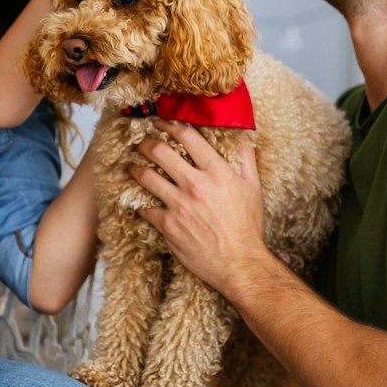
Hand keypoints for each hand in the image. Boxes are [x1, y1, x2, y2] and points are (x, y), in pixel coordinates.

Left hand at [133, 120, 270, 296]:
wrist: (240, 264)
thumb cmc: (248, 228)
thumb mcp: (253, 189)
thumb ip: (246, 161)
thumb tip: (242, 141)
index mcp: (217, 172)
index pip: (188, 136)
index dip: (170, 124)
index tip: (161, 123)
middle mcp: (196, 184)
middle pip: (160, 151)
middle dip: (146, 143)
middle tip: (141, 143)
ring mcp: (179, 205)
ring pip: (146, 177)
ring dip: (135, 169)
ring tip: (132, 167)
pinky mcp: (168, 225)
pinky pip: (145, 208)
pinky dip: (141, 204)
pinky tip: (140, 202)